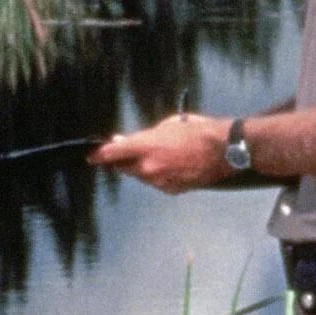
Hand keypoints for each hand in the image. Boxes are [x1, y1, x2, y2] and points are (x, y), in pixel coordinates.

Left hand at [92, 113, 229, 194]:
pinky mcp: (171, 190)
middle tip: (132, 151)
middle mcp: (149, 167)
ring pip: (141, 176)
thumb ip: (143, 135)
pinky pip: (157, 183)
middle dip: (124, 160)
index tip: (91, 157)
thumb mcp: (168, 125)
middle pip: (124, 168)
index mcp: (146, 146)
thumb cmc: (198, 132)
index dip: (99, 155)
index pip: (112, 153)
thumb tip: (124, 141)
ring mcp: (159, 181)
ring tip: (163, 155)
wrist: (224, 151)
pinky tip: (173, 166)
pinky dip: (159, 176)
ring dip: (143, 168)